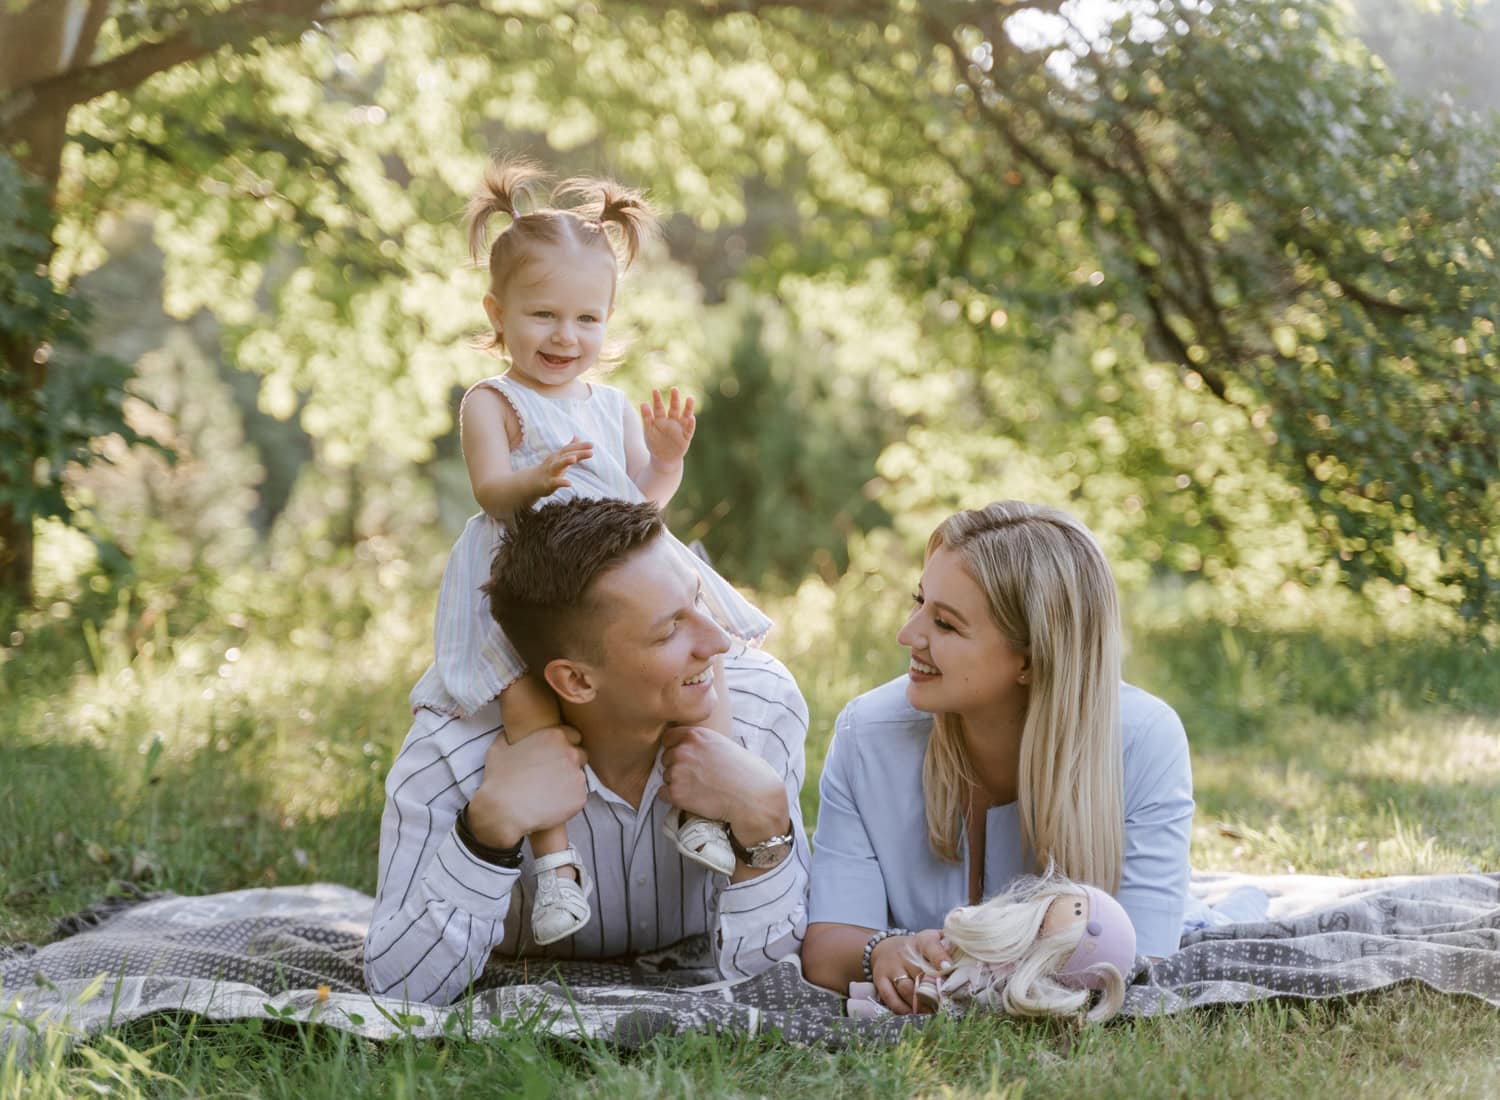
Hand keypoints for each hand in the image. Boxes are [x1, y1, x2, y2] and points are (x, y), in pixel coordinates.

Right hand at [464, 724, 587, 848]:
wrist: (504, 811)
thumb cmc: (499, 779)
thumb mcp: (498, 750)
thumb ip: (508, 736)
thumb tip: (508, 733)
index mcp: (554, 736)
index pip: (574, 736)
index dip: (564, 746)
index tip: (555, 756)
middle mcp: (570, 753)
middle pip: (580, 755)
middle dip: (569, 763)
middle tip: (552, 776)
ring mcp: (577, 775)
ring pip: (579, 777)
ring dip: (569, 782)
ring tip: (550, 793)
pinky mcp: (580, 797)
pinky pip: (578, 796)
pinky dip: (569, 801)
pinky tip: (552, 805)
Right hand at [533, 437, 593, 496]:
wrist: (533, 482)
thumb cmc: (550, 468)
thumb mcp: (560, 458)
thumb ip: (570, 448)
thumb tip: (577, 437)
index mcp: (558, 455)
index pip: (570, 448)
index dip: (580, 446)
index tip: (592, 445)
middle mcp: (554, 461)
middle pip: (566, 455)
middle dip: (578, 453)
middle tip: (591, 452)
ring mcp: (550, 471)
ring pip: (558, 465)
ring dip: (566, 461)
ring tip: (574, 459)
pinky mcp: (548, 483)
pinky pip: (555, 482)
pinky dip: (562, 482)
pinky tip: (570, 484)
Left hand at [640, 388, 695, 468]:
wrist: (663, 460)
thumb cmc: (654, 444)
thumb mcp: (648, 432)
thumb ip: (646, 418)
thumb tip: (643, 403)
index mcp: (660, 418)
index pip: (659, 407)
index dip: (657, 399)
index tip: (655, 390)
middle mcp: (672, 420)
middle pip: (674, 407)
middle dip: (674, 398)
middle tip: (674, 389)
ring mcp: (680, 427)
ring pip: (685, 415)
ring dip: (688, 407)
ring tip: (690, 398)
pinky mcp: (686, 436)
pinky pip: (689, 429)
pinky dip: (691, 424)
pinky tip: (691, 418)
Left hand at [657, 725, 785, 843]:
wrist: (753, 798)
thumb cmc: (748, 773)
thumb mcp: (725, 745)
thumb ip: (704, 744)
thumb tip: (693, 751)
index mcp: (696, 735)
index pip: (668, 738)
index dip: (676, 748)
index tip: (685, 758)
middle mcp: (683, 750)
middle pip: (666, 758)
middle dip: (678, 767)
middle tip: (697, 777)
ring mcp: (678, 771)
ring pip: (666, 777)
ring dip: (677, 783)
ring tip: (699, 790)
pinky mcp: (676, 793)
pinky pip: (662, 794)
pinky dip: (673, 798)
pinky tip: (691, 800)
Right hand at [870, 929, 952, 1014]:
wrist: (885, 948)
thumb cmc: (917, 949)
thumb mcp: (932, 940)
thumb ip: (949, 945)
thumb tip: (971, 953)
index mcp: (921, 941)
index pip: (930, 946)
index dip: (939, 957)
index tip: (948, 968)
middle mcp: (904, 954)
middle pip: (919, 973)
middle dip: (934, 991)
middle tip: (948, 1004)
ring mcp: (890, 967)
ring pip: (906, 989)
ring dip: (921, 1004)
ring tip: (934, 1013)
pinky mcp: (880, 980)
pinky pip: (891, 999)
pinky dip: (903, 1009)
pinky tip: (915, 1014)